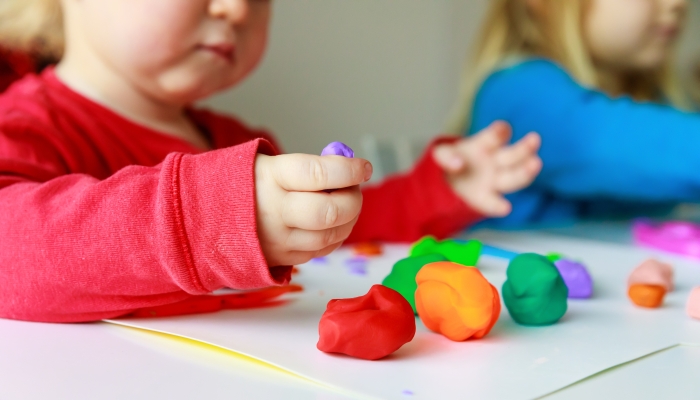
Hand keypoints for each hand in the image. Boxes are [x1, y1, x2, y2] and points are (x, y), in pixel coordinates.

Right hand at [255, 153, 372, 266]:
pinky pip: (320, 250)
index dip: (348, 170)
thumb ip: (308, 167)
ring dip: (349, 220)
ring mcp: (277, 239)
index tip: (363, 167)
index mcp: (270, 178)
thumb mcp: (267, 163)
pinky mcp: (281, 258)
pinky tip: (333, 222)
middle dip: (353, 199)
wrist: (204, 216)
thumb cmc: (245, 183)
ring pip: (329, 236)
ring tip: (345, 204)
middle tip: (355, 188)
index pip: (318, 173)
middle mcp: (274, 211)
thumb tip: (349, 171)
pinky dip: (335, 236)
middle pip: (329, 211)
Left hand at [432, 121, 541, 216]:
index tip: (502, 130)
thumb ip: (446, 156)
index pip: (495, 136)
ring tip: (535, 165)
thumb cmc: (449, 162)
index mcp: (484, 145)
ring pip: (513, 177)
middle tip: (535, 140)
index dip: (499, 132)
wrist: (443, 184)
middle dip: (524, 148)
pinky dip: (497, 206)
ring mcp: (494, 181)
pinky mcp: (485, 199)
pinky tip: (504, 207)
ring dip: (524, 172)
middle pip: (513, 154)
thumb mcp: (441, 154)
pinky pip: (493, 203)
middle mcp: (495, 162)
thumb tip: (458, 165)